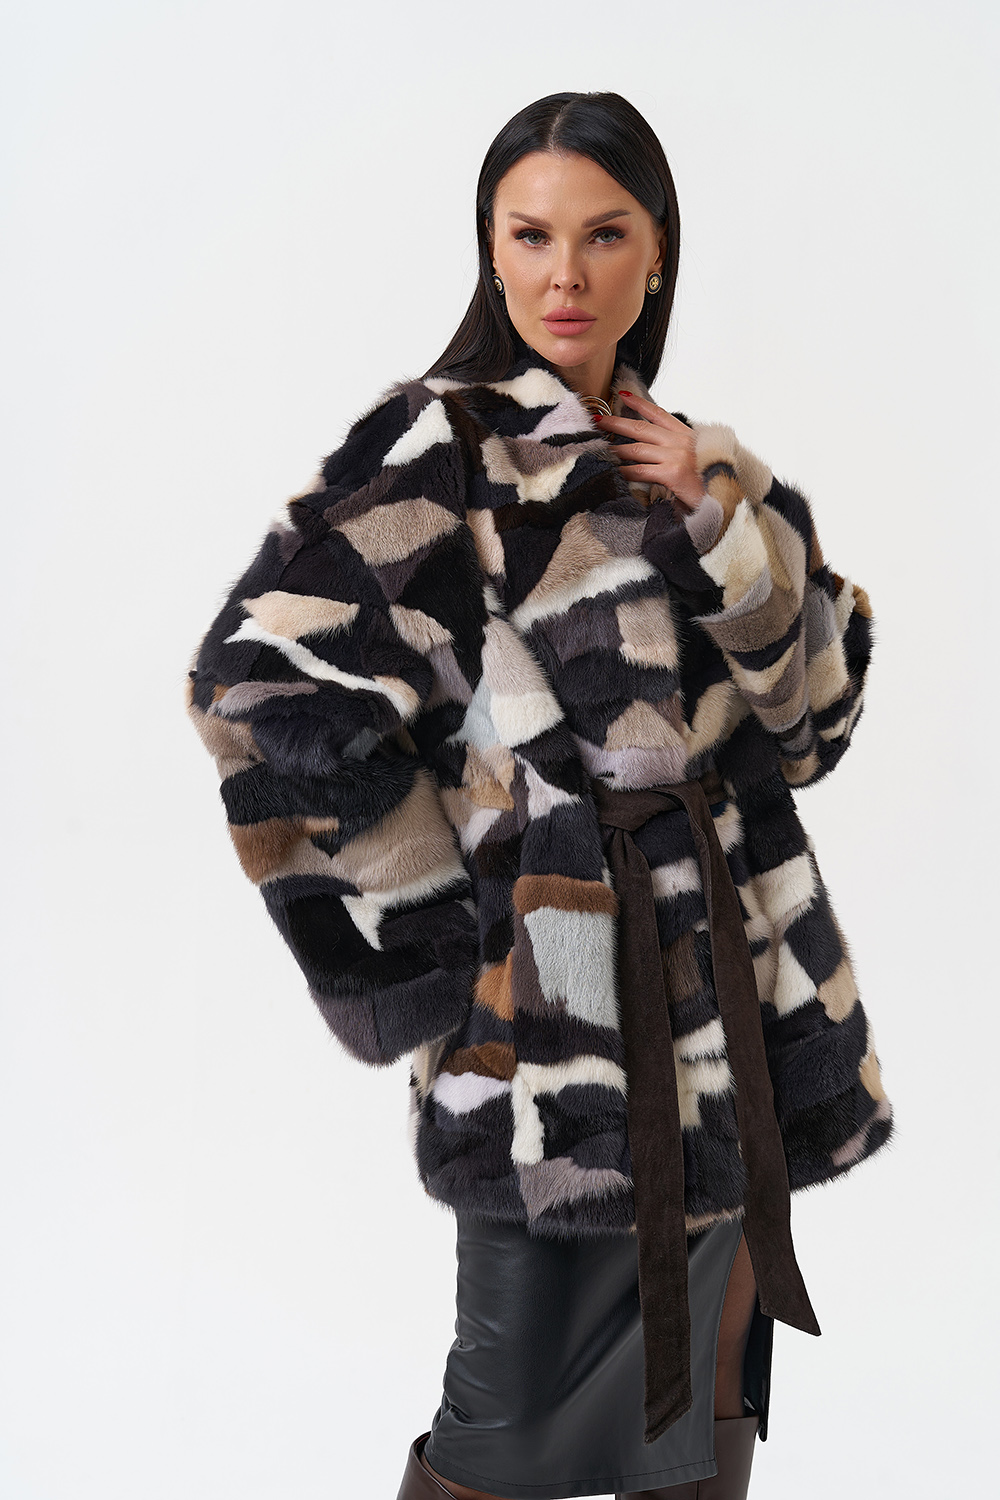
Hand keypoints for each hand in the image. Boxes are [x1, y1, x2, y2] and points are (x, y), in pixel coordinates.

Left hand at [595, 391, 706, 511]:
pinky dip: (624, 472)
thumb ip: (674, 450)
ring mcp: (677, 456)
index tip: (623, 395)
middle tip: (598, 420)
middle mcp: (681, 441)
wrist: (723, 502)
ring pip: (637, 449)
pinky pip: (640, 471)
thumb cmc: (706, 484)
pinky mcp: (672, 473)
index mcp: (687, 435)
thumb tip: (650, 447)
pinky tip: (613, 472)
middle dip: (616, 423)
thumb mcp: (693, 459)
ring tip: (599, 449)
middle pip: (642, 428)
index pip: (659, 413)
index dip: (639, 403)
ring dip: (615, 450)